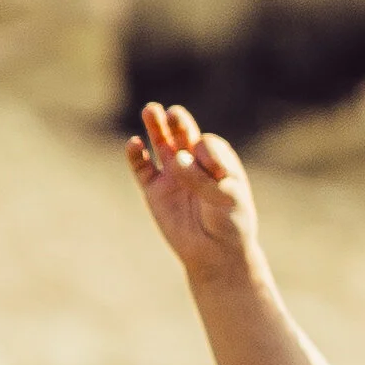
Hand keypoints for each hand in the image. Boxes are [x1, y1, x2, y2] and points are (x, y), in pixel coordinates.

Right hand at [126, 102, 261, 281]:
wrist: (216, 254)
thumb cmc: (230, 223)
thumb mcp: (226, 198)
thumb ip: (203, 178)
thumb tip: (177, 158)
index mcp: (217, 161)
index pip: (207, 144)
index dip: (206, 152)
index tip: (213, 171)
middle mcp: (194, 163)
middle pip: (182, 133)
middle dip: (178, 123)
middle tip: (173, 115)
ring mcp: (172, 175)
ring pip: (160, 143)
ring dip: (155, 126)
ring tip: (151, 110)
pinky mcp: (154, 190)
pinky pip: (141, 167)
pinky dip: (136, 154)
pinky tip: (134, 143)